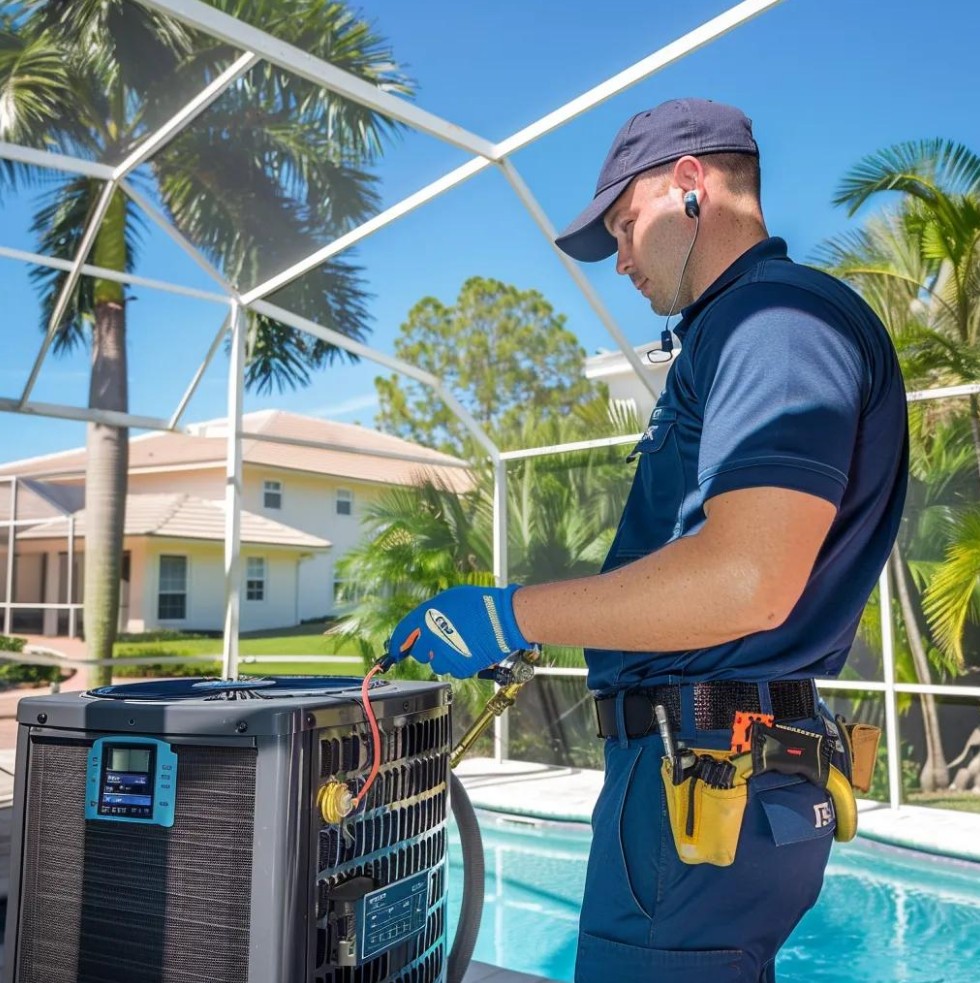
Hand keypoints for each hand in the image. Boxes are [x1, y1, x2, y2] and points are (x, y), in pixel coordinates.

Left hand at [387, 584, 530, 677]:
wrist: (504, 618)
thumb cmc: (480, 603)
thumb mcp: (449, 598)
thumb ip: (431, 612)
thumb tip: (422, 623)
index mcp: (425, 618)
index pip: (402, 634)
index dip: (398, 644)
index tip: (396, 650)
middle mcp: (432, 638)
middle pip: (419, 653)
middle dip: (426, 648)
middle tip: (441, 641)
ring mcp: (446, 654)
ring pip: (436, 663)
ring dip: (443, 657)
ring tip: (458, 645)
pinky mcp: (461, 667)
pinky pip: (453, 669)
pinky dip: (458, 663)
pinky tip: (468, 651)